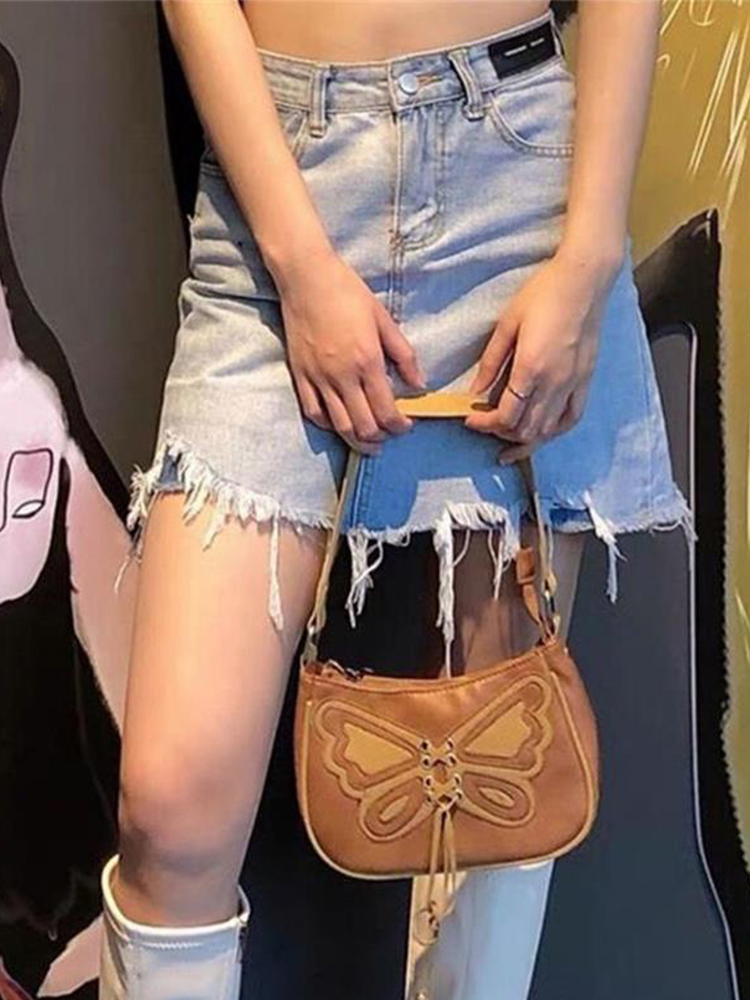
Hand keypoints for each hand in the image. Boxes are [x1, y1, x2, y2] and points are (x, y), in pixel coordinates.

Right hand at [277, 246, 425, 454]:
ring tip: (368, 442)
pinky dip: (329, 425)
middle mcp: (342, 376)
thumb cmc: (347, 292)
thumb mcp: (383, 319)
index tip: (406, 426)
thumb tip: (419, 384)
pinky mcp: (300, 375)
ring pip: (339, 426)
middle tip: (389, 437)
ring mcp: (319, 378)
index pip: (386, 411)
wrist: (306, 277)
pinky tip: (340, 425)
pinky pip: (314, 412)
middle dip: (380, 439)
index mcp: (367, 361)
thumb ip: (404, 355)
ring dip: (357, 441)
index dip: (400, 427)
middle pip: (363, 426)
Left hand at [464, 246, 620, 462]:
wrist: (585, 280)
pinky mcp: (586, 381)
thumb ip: (491, 363)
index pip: (506, 416)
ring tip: (506, 437)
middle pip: (525, 429)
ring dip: (524, 439)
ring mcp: (573, 384)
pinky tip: (540, 433)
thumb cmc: (543, 295)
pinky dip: (553, 432)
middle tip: (485, 424)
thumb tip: (475, 392)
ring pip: (547, 431)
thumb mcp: (507, 325)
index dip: (485, 425)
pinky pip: (571, 419)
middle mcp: (554, 383)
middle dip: (500, 433)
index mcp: (531, 369)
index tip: (470, 419)